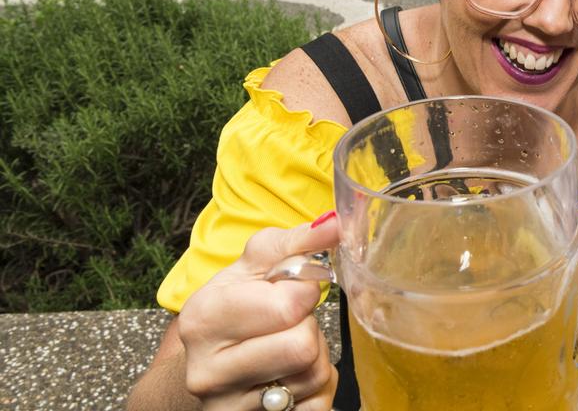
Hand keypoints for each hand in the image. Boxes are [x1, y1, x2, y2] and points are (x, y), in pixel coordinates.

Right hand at [177, 214, 340, 409]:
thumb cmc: (237, 309)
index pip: (289, 304)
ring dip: (316, 359)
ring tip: (288, 350)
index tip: (290, 290)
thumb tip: (338, 221)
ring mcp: (229, 407)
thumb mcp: (254, 267)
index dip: (304, 292)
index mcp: (204, 318)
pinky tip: (291, 377)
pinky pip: (317, 406)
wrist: (211, 367)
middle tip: (289, 325)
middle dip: (308, 328)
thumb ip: (297, 242)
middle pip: (302, 346)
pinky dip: (316, 391)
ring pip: (314, 377)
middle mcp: (209, 370)